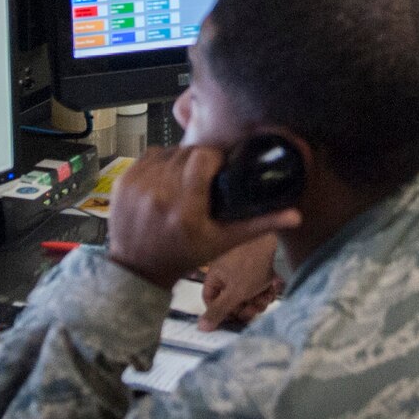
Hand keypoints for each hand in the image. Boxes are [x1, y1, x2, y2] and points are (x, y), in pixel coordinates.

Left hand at [107, 147, 299, 291]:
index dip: (214, 159)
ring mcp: (138, 185)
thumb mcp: (223, 241)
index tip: (218, 170)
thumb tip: (295, 215)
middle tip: (203, 178)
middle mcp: (159, 193)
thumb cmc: (183, 254)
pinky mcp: (124, 181)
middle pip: (187, 152)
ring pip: (169, 152)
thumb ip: (259, 225)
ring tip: (184, 181)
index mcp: (186, 207)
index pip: (204, 156)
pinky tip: (166, 180)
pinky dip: (160, 163)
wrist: (138, 267)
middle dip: (198, 161)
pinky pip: (149, 155)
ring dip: (179, 161)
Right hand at [199, 233, 281, 329]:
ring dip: (257, 301)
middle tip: (253, 311)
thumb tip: (201, 327)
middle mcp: (228, 270)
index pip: (209, 298)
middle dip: (243, 308)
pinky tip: (271, 289)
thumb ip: (218, 311)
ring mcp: (246, 269)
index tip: (231, 320)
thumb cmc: (253, 264)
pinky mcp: (262, 269)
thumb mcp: (234, 292)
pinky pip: (259, 287)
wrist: (280, 244)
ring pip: (247, 296)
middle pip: (231, 299)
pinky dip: (265, 291)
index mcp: (216, 273)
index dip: (219, 311)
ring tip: (264, 297)